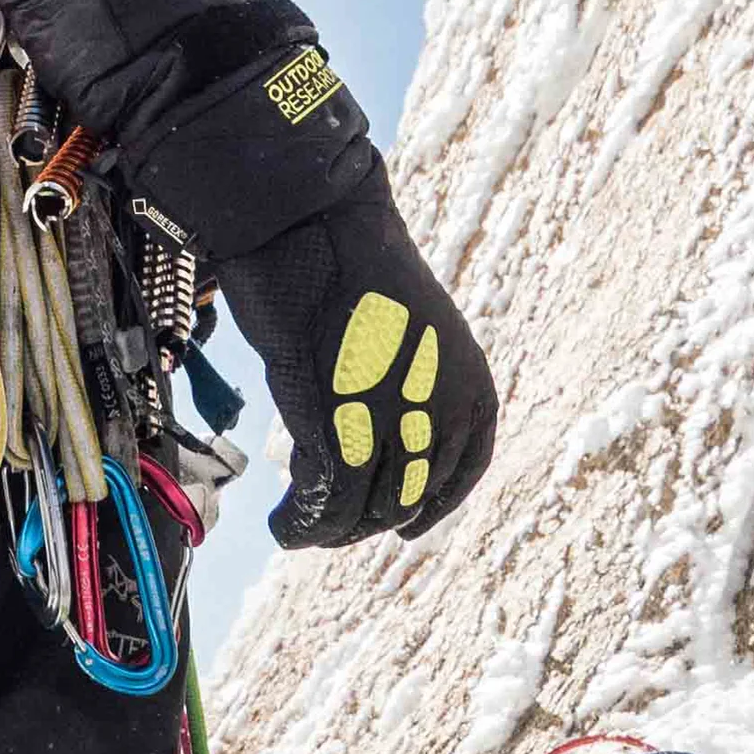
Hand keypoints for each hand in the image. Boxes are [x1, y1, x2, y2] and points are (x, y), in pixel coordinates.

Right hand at [211, 179, 494, 546]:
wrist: (308, 224)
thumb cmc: (344, 264)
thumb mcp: (403, 330)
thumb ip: (407, 385)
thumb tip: (378, 439)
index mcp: (470, 385)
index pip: (461, 472)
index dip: (431, 506)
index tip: (403, 526)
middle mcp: (444, 411)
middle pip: (410, 498)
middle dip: (369, 519)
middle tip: (330, 522)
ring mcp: (394, 425)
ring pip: (368, 511)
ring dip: (332, 529)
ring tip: (300, 525)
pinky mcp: (341, 434)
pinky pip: (325, 506)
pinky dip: (301, 525)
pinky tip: (283, 524)